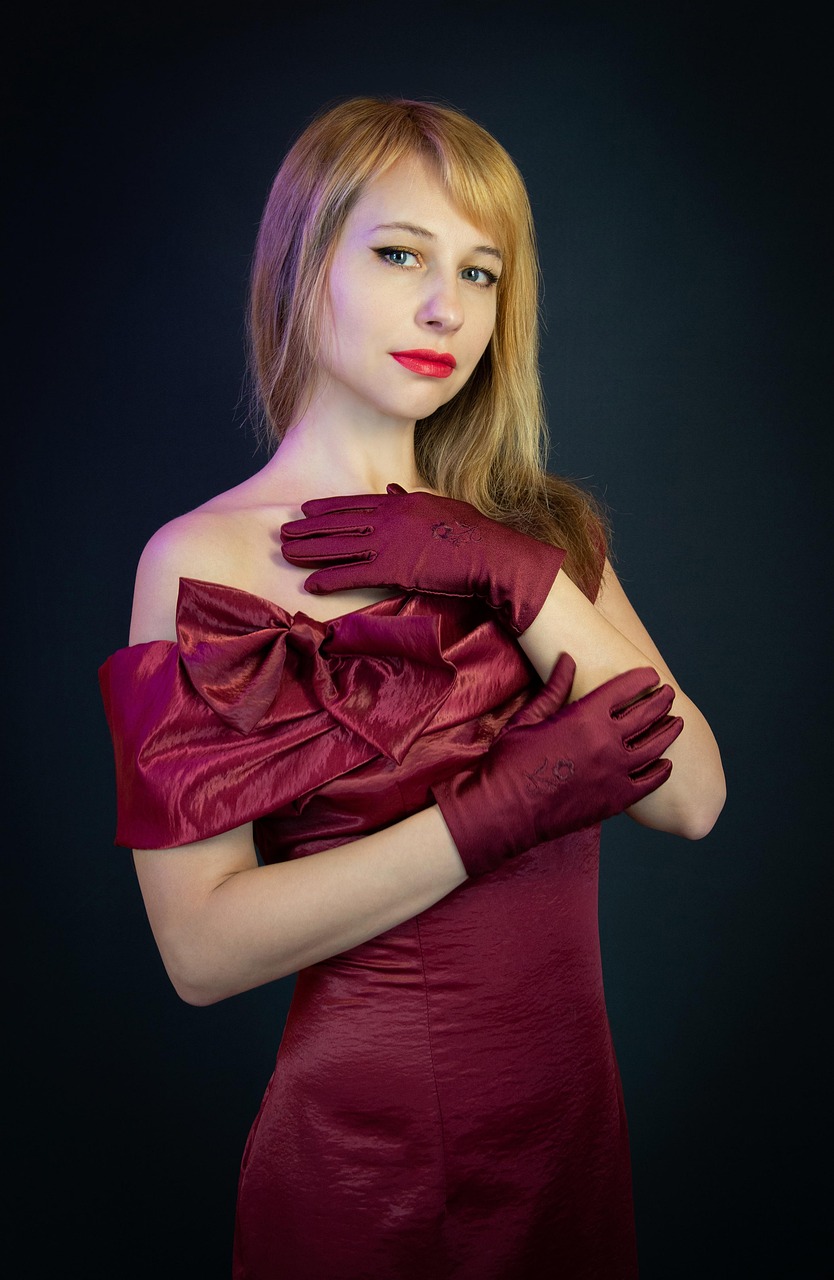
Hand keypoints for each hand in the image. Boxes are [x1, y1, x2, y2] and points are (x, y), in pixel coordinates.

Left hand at [279, 484, 565, 634]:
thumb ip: (412, 497)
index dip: (326, 508)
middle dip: (308, 528)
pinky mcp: (393, 570)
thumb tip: (393, 489)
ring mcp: (388, 544)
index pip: (353, 503)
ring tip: (286, 555)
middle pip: (338, 523)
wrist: (488, 553)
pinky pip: (352, 574)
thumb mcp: (440, 504)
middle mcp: (388, 519)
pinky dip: (329, 579)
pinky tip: (311, 584)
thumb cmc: (472, 531)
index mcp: (399, 502)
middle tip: (283, 533)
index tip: (305, 509)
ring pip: (338, 547)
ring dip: (309, 551)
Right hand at [431, 656, 683, 875]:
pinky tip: (665, 763)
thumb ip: (555, 688)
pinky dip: (662, 770)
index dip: (642, 679)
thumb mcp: (528, 718)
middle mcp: (606, 742)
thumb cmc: (509, 761)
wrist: (504, 810)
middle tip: (669, 694)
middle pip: (646, 714)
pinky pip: (650, 782)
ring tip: (676, 723)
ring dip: (669, 731)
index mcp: (584, 717)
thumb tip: (568, 659)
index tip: (652, 674)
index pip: (625, 689)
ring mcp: (615, 773)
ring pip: (655, 746)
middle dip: (661, 700)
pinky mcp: (616, 800)